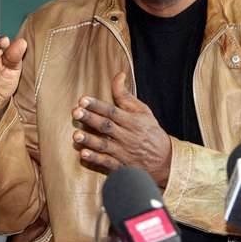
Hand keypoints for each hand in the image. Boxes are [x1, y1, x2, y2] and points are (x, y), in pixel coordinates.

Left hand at [71, 72, 171, 186]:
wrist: (165, 161)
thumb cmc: (150, 132)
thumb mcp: (142, 111)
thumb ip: (125, 95)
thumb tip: (118, 75)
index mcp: (132, 121)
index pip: (112, 111)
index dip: (97, 105)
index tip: (83, 100)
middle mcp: (127, 136)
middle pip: (106, 126)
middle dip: (90, 119)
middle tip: (76, 112)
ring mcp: (123, 152)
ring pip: (104, 145)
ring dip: (90, 140)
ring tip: (76, 135)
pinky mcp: (121, 166)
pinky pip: (107, 163)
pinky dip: (96, 159)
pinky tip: (83, 154)